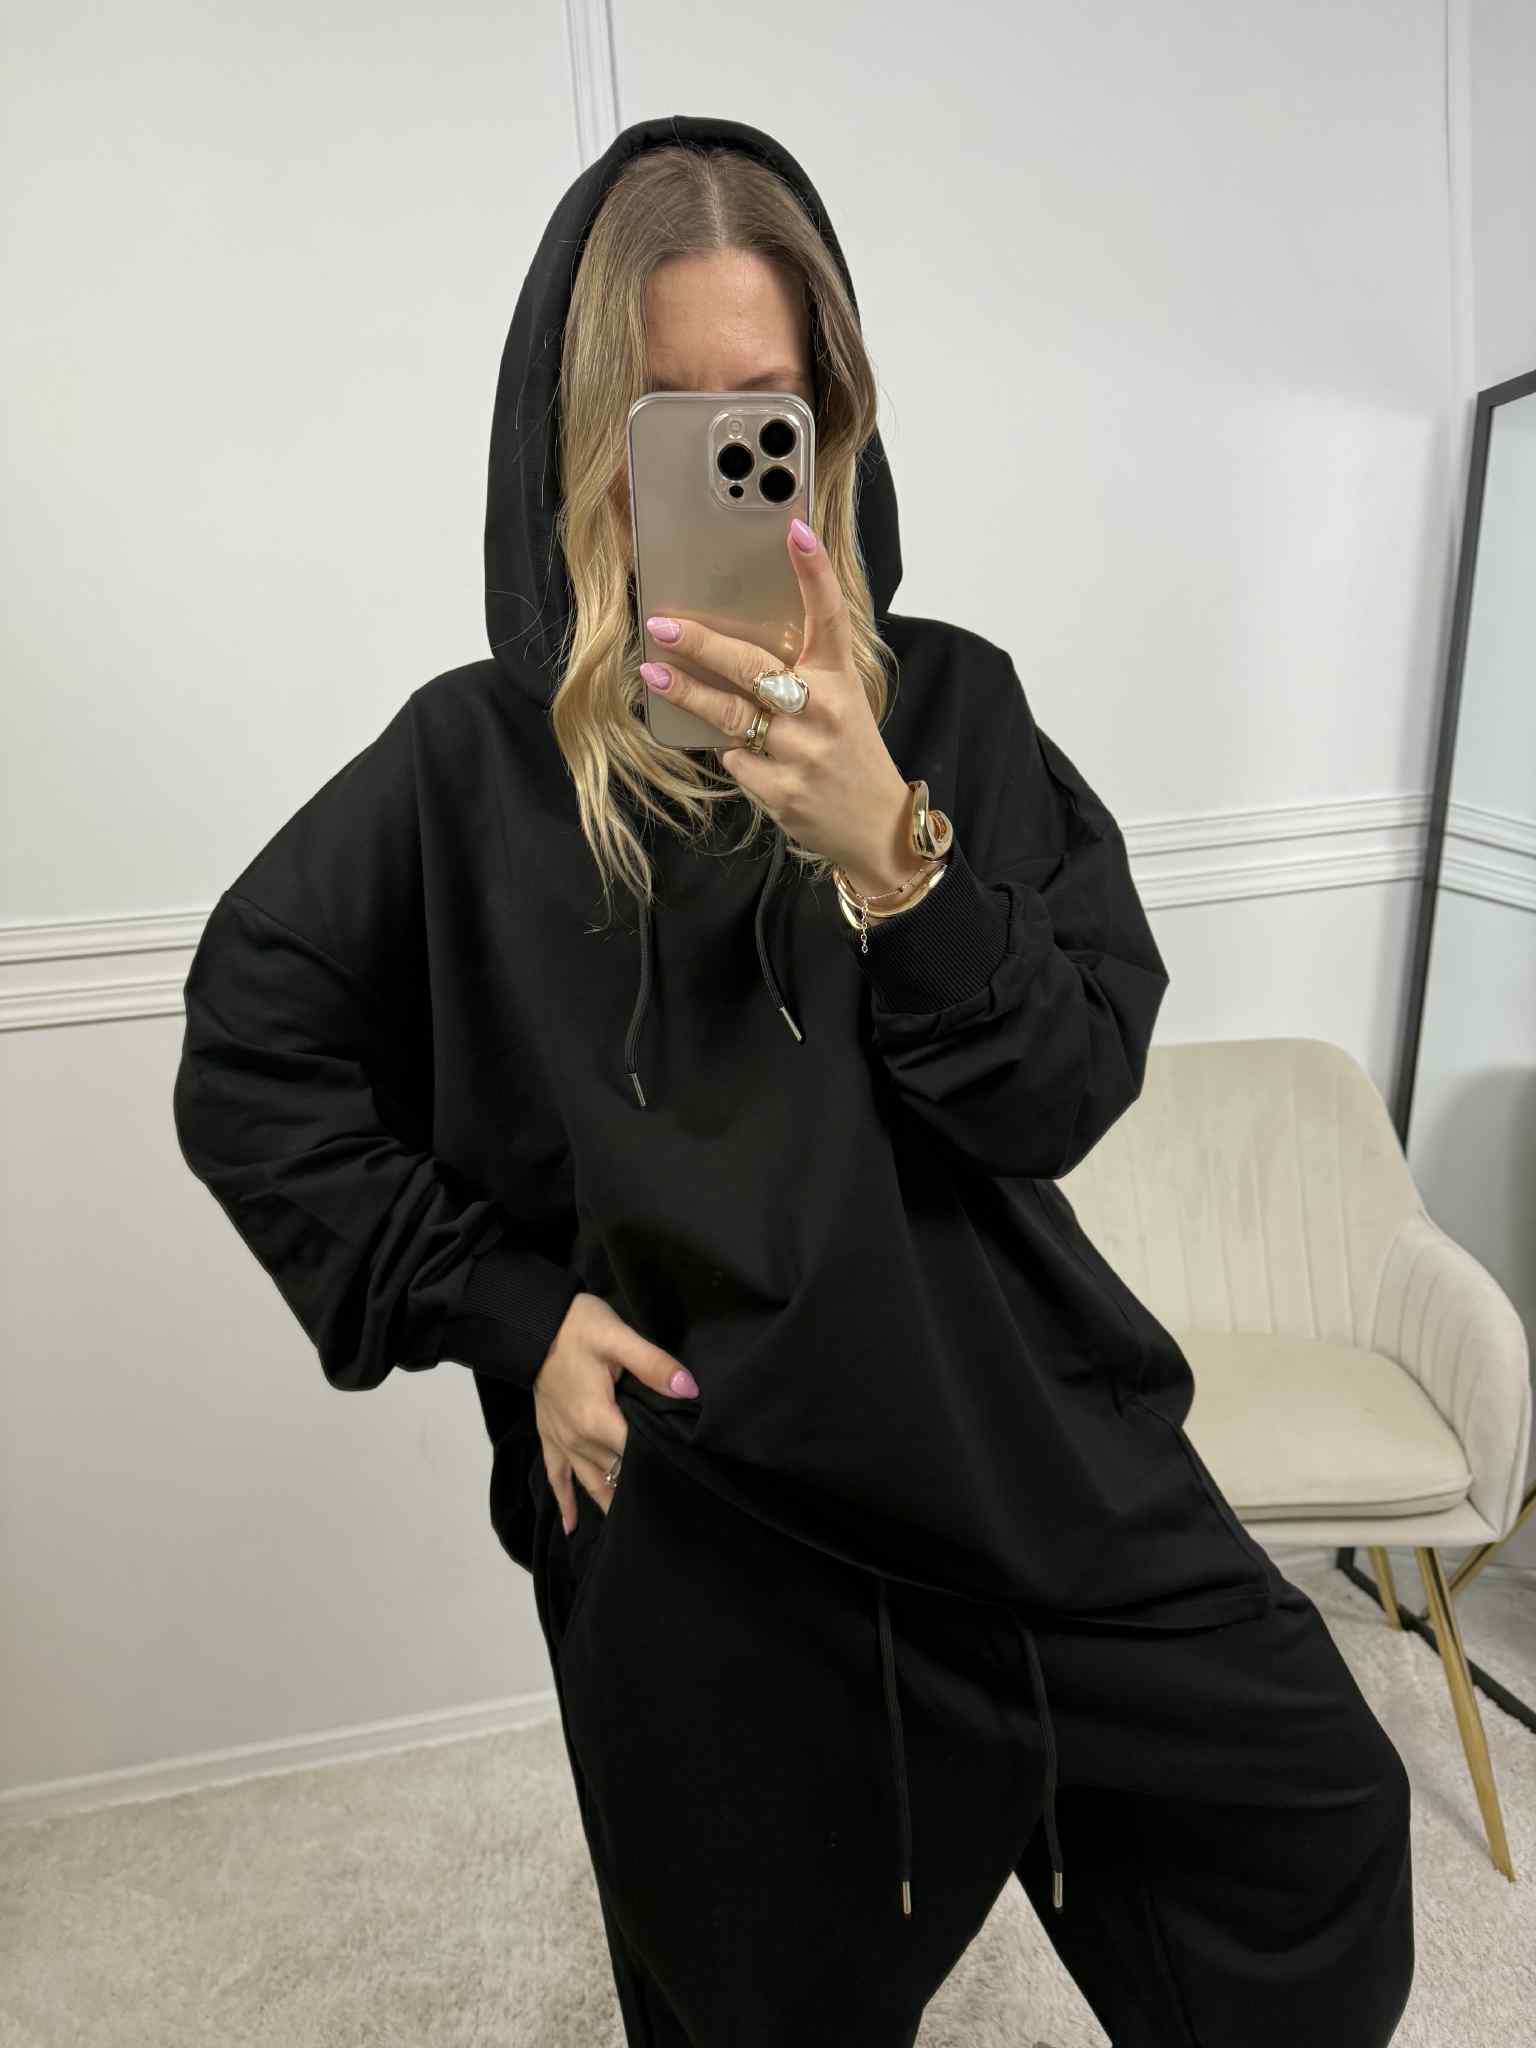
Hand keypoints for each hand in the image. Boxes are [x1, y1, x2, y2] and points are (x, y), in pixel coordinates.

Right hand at [532, 1293, 698, 1534]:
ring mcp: (562, 1442)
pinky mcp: (549, 1437)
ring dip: (610, 1504)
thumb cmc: (577, 1327)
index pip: (638, 1454)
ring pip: (591, 1484)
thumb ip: (654, 1365)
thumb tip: (689, 1389)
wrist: (531, 1324)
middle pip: (618, 1474)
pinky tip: (572, 1528)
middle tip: (670, 1509)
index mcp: (598, 1421)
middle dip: (642, 1488)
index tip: (685, 1479)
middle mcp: (579, 1441)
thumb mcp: (618, 1338)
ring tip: (634, 1530)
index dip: (662, 1465)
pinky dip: (566, 1503)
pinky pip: (556, 1477)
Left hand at [639, 518, 915, 894]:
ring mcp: (799, 753)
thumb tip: (736, 645)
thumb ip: (804, 674)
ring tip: (654, 675)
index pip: (829, 616)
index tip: (796, 530)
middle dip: (702, 643)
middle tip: (663, 625)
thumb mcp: (844, 704)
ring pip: (730, 714)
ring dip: (688, 693)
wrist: (876, 827)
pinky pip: (734, 759)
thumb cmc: (851, 755)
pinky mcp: (780, 790)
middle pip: (752, 666)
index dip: (814, 572)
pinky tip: (737, 749)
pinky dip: (730, 751)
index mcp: (841, 681)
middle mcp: (822, 711)